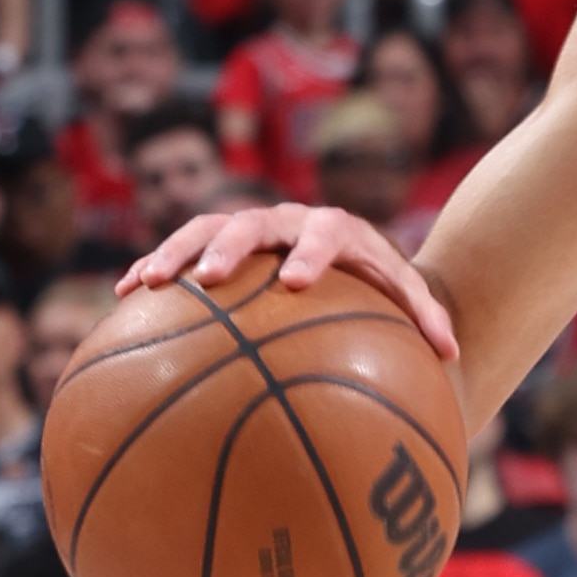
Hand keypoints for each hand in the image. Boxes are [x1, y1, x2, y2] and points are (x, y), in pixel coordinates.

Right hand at [122, 203, 455, 361]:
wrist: (353, 254)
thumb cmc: (381, 283)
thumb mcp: (407, 298)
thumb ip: (427, 320)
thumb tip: (454, 355)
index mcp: (335, 230)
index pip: (325, 232)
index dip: (308, 253)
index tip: (294, 283)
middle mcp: (287, 220)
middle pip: (253, 223)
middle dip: (229, 248)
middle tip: (210, 280)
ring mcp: (248, 229)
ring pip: (205, 229)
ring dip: (174, 253)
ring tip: (143, 283)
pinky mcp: (219, 244)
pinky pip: (181, 253)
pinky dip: (153, 269)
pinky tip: (123, 296)